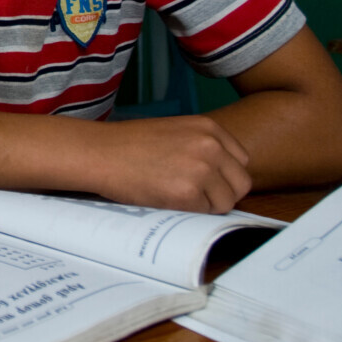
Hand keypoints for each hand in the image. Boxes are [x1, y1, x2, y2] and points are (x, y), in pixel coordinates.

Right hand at [88, 115, 251, 212]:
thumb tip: (222, 174)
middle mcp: (211, 146)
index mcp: (209, 128)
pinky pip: (205, 213)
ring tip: (178, 196)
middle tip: (195, 195)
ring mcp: (202, 169)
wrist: (100, 153)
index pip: (241, 161)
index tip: (207, 182)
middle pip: (241, 183)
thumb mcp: (175, 131)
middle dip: (222, 193)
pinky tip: (167, 199)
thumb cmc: (130, 144)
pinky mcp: (188, 193)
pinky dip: (190, 212)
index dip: (225, 176)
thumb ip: (202, 146)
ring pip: (227, 202)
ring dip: (207, 205)